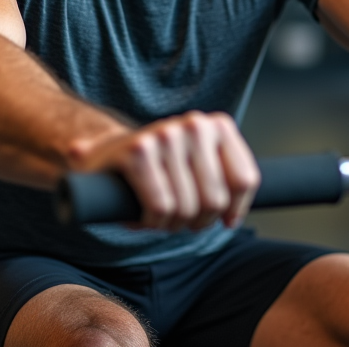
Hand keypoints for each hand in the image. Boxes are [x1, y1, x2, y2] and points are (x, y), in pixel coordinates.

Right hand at [68, 110, 259, 230]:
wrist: (103, 155)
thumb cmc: (159, 169)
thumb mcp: (200, 165)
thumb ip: (226, 180)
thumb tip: (236, 218)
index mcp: (217, 125)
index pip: (245, 180)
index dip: (234, 210)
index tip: (221, 218)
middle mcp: (193, 124)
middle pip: (215, 200)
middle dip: (196, 221)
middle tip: (177, 216)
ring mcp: (165, 135)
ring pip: (187, 208)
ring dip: (170, 224)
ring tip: (158, 213)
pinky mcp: (137, 152)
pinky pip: (160, 207)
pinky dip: (151, 222)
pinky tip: (141, 214)